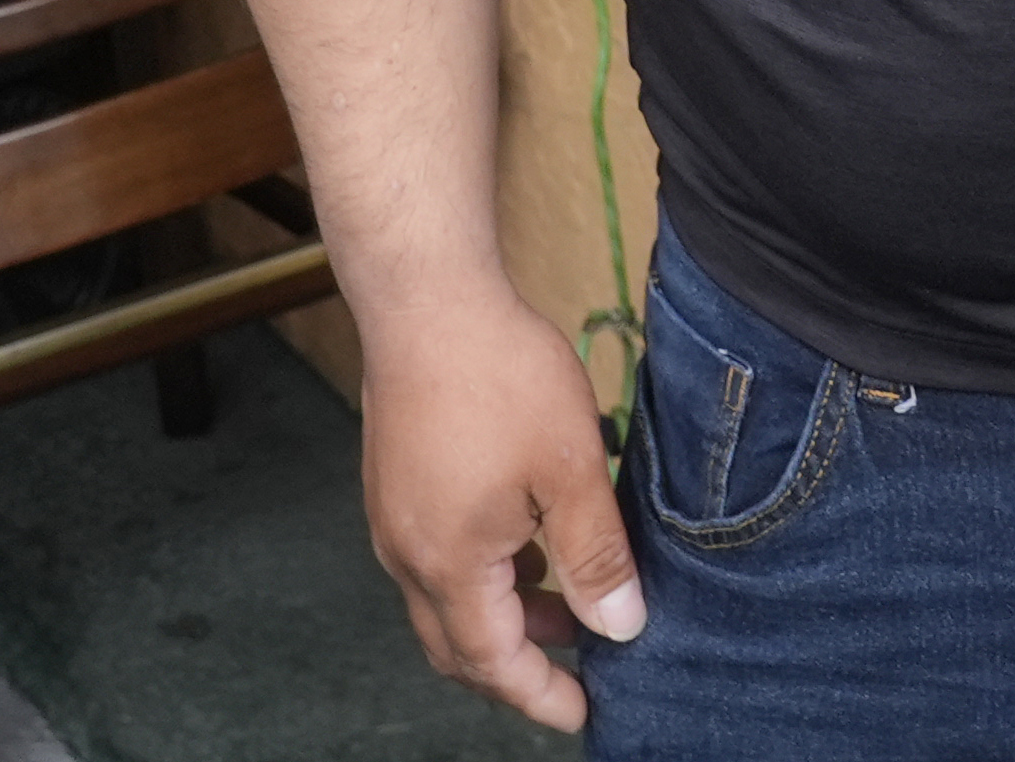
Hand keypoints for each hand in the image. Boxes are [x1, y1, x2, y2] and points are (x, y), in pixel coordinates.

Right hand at [356, 283, 645, 729]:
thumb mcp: (571, 469)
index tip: (586, 715)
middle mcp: (407, 556)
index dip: (541, 695)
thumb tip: (619, 627)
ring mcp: (394, 522)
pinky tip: (530, 546)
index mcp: (449, 565)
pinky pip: (438, 561)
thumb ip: (595, 555)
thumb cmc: (499, 375)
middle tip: (580, 670)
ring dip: (504, 618)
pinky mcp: (396, 488)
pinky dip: (484, 578)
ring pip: (446, 603)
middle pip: (459, 647)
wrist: (428, 300)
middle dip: (519, 669)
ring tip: (569, 603)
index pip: (494, 663)